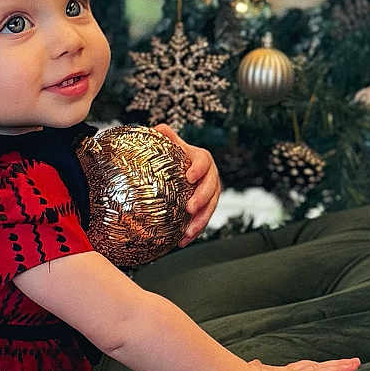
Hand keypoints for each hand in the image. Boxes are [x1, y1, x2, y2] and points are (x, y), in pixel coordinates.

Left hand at [150, 123, 221, 244]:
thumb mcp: (171, 145)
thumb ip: (165, 137)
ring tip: (187, 232)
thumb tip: (158, 129)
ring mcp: (211, 194)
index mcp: (202, 159)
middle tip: (190, 208)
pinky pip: (203, 221)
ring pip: (210, 208)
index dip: (198, 169)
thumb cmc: (175, 156)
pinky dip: (194, 232)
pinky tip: (182, 241)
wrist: (183, 170)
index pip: (204, 162)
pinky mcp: (206, 209)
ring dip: (200, 221)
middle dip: (202, 199)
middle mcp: (211, 177)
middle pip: (211, 188)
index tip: (189, 176)